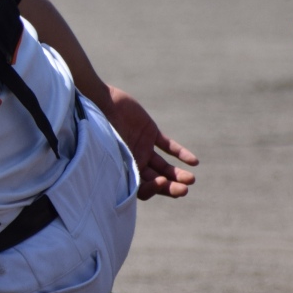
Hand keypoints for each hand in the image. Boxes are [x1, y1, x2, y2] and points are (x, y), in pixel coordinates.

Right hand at [99, 85, 196, 199]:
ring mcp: (143, 147)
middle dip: (170, 187)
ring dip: (177, 173)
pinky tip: (194, 162)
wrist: (101, 101)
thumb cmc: (98, 127)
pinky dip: (180, 153)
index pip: (141, 189)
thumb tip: (131, 186)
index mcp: (121, 169)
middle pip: (155, 180)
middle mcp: (134, 161)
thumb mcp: (107, 151)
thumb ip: (119, 167)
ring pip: (164, 166)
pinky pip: (168, 146)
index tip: (160, 181)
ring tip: (191, 179)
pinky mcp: (150, 133)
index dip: (152, 189)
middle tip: (184, 190)